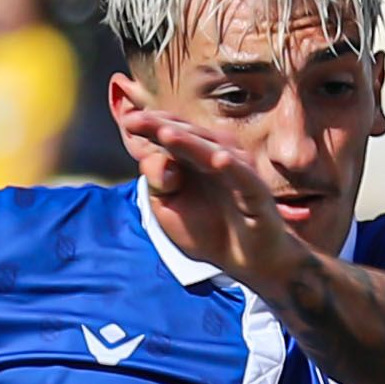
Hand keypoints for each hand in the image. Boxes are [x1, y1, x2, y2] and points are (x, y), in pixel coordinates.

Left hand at [115, 101, 307, 294]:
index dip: (150, 125)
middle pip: (189, 136)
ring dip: (191, 141)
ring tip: (166, 133)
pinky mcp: (257, 195)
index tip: (128, 121)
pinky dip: (234, 168)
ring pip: (213, 151)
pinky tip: (219, 159)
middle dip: (163, 127)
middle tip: (137, 121)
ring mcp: (238, 174)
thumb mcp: (167, 208)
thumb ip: (156, 182)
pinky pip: (245, 178)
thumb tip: (156, 159)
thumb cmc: (208, 231)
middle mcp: (216, 159)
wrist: (246, 262)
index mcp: (193, 158)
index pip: (172, 134)